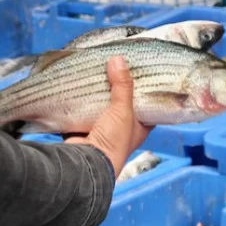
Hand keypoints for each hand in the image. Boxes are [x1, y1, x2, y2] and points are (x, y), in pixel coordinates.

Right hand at [65, 56, 151, 177]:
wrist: (85, 164)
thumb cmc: (113, 143)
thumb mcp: (123, 111)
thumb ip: (123, 85)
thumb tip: (119, 60)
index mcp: (139, 127)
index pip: (147, 105)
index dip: (145, 91)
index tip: (141, 74)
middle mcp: (122, 129)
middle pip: (121, 104)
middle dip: (116, 89)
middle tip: (114, 68)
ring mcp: (101, 129)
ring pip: (101, 107)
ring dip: (97, 95)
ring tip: (96, 74)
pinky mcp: (82, 129)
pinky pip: (82, 112)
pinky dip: (80, 103)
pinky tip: (79, 88)